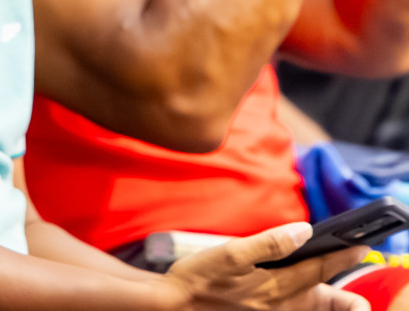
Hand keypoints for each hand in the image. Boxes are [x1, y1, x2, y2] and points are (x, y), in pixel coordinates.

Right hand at [160, 221, 366, 310]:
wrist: (173, 306)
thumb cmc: (199, 278)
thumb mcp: (229, 254)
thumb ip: (269, 243)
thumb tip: (303, 231)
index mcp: (276, 287)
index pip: (319, 269)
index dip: (341, 256)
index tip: (360, 245)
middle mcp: (280, 306)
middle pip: (324, 299)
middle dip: (345, 291)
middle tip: (353, 268)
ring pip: (310, 308)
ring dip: (327, 298)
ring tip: (338, 288)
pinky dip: (304, 304)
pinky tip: (300, 298)